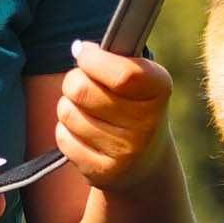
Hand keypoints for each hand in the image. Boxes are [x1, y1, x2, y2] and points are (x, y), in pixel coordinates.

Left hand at [54, 40, 173, 191]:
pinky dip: (66, 131)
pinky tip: (84, 133)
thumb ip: (115, 59)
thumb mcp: (139, 79)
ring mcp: (126, 152)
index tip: (85, 53)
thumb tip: (79, 49)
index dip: (93, 59)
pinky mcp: (104, 173)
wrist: (146, 163)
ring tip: (85, 110)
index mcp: (159, 90)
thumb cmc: (134, 106)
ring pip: (68, 113)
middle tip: (81, 82)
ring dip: (68, 106)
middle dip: (73, 80)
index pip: (121, 73)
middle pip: (81, 90)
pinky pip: (64, 139)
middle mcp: (147, 124)